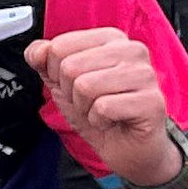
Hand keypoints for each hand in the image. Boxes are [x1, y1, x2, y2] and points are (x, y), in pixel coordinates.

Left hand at [29, 27, 172, 182]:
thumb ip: (45, 61)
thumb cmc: (100, 113)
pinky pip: (103, 107)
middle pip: (70, 66)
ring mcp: (145, 74)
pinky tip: (112, 121)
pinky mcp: (151, 101)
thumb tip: (35, 51)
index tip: (75, 86)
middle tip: (90, 103)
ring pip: (85, 86)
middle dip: (71, 94)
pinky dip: (98, 121)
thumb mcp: (63, 84)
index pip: (59, 46)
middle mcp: (131, 50)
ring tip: (101, 112)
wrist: (128, 149)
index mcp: (110, 39)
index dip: (56, 74)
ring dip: (85, 108)